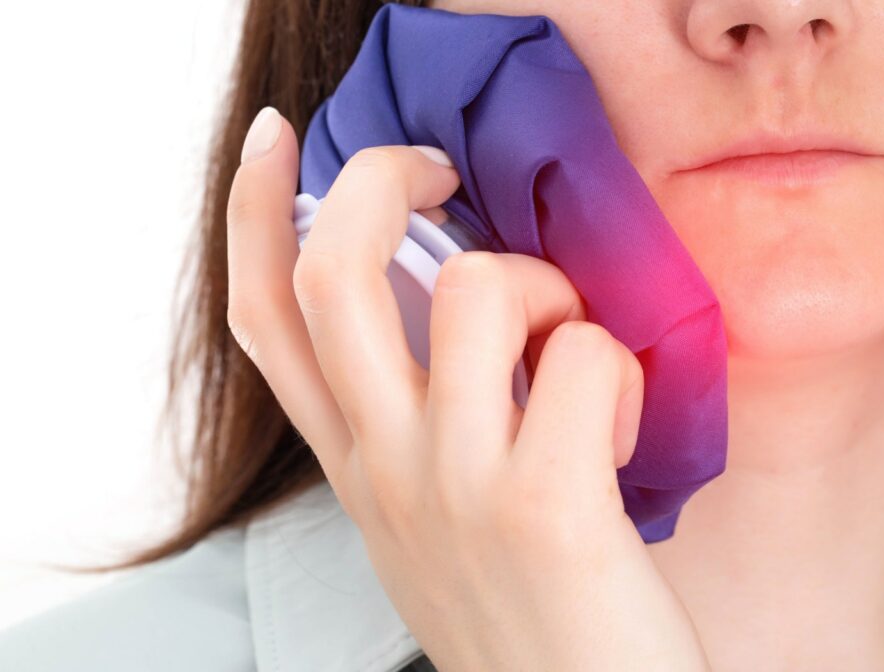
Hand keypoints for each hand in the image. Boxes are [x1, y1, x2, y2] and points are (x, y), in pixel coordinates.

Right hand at [225, 107, 710, 671]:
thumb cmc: (525, 618)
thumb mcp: (434, 522)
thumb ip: (418, 432)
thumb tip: (459, 325)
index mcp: (359, 468)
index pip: (267, 322)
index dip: (254, 216)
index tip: (275, 142)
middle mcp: (387, 467)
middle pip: (336, 275)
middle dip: (376, 182)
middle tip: (435, 172)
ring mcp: (455, 481)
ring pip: (477, 286)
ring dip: (541, 287)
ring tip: (570, 350)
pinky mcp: (543, 500)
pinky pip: (580, 352)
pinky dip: (616, 364)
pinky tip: (621, 426)